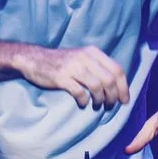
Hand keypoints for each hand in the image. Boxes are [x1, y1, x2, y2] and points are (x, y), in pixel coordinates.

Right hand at [15, 45, 130, 109]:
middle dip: (113, 96)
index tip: (124, 100)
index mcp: (93, 52)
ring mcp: (73, 67)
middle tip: (110, 106)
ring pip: (97, 86)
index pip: (117, 69)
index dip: (123, 87)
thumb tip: (116, 86)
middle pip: (109, 80)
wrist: (34, 59)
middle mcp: (85, 57)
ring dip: (100, 100)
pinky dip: (84, 101)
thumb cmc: (61, 62)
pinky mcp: (61, 77)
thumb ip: (98, 67)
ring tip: (97, 106)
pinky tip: (83, 104)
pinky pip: (80, 92)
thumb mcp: (82, 58)